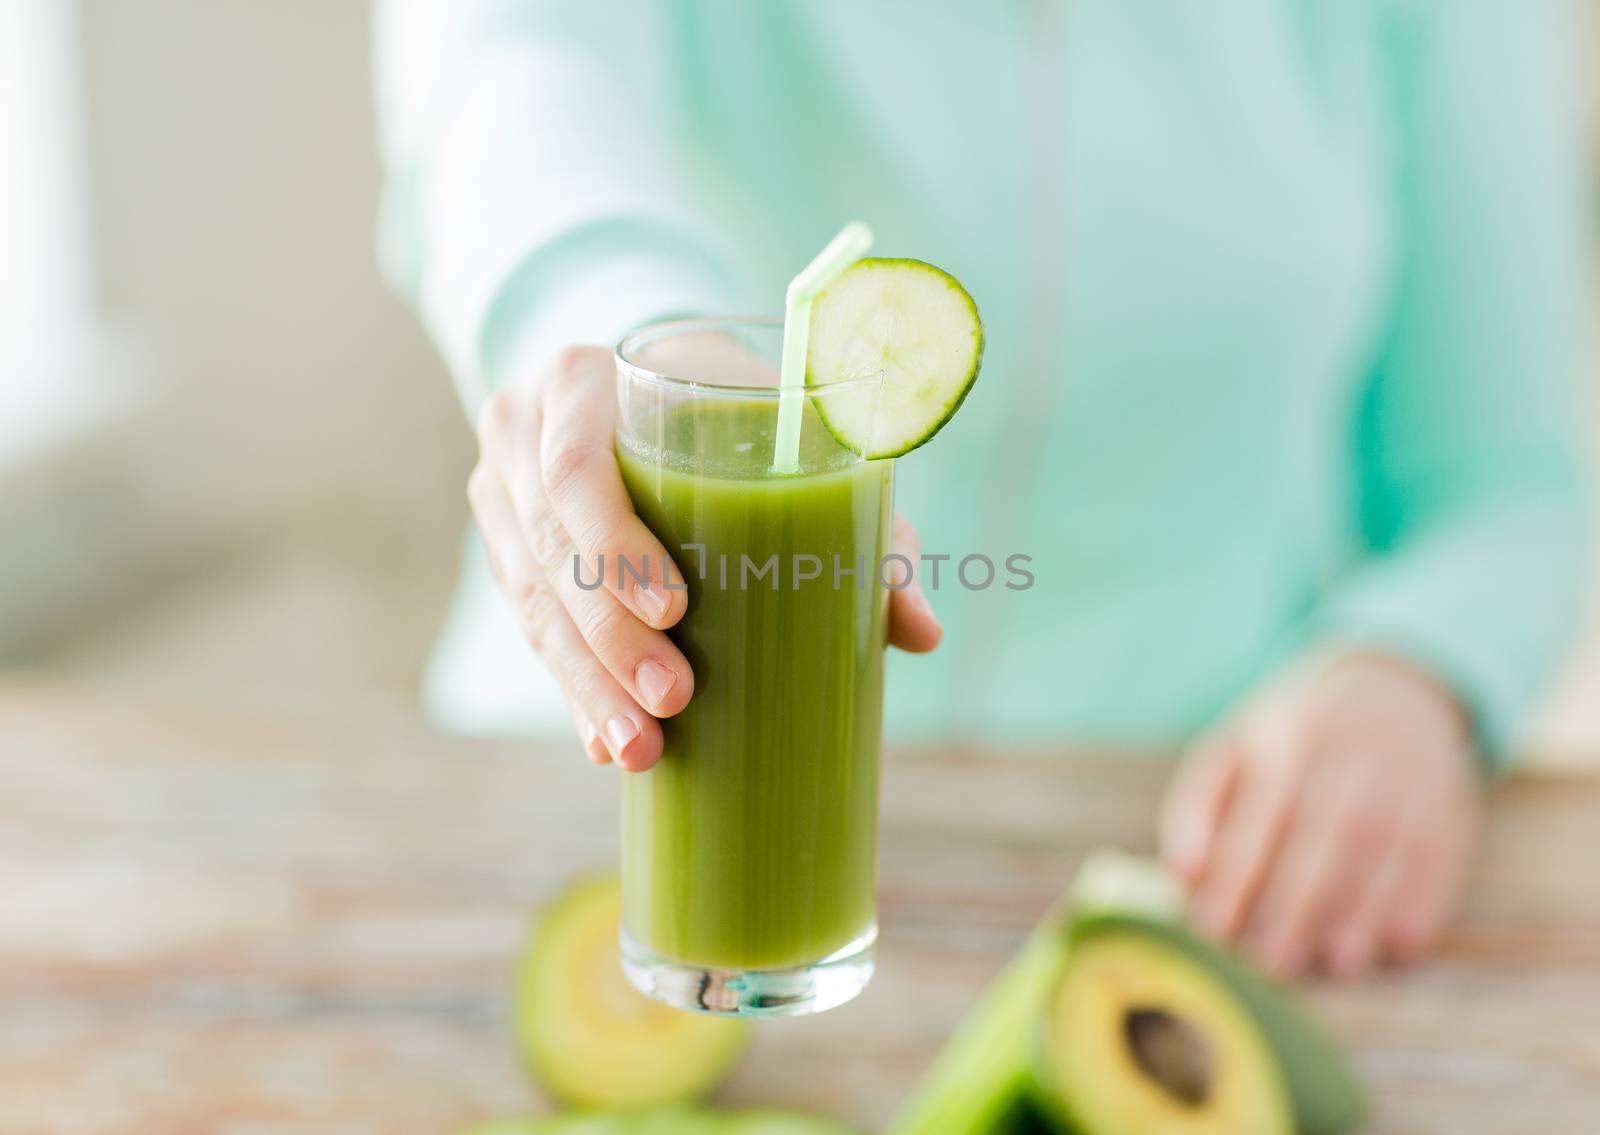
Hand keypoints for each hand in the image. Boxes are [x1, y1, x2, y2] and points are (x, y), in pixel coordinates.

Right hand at [469, 344, 941, 771]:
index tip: (676, 610)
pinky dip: (575, 691)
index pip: (575, 466)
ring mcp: (503, 497)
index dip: (614, 545)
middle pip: (550, 550)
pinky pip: (531, 630)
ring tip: (643, 750)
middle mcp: (522, 434)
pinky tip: (608, 744)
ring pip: (531, 604)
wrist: (658, 394)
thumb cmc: (736, 415)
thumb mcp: (790, 440)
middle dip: (609, 640)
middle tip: (674, 701)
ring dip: (588, 685)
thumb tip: (920, 630)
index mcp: (577, 381)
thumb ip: (861, 521)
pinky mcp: (509, 554)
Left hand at [1159, 651, 1481, 976]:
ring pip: (1381, 850)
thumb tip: (1178, 874)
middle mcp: (1350, 757)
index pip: (1257, 819)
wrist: (1391, 689)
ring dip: (1361, 911)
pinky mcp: (1449, 805)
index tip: (1212, 931)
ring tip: (1335, 962)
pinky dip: (1422, 903)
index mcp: (1287, 741)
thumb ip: (1196, 806)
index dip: (1234, 877)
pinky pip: (1439, 858)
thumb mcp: (1234, 747)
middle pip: (1321, 839)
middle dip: (1294, 906)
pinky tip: (1398, 946)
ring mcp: (1406, 779)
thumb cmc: (1290, 738)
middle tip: (1270, 964)